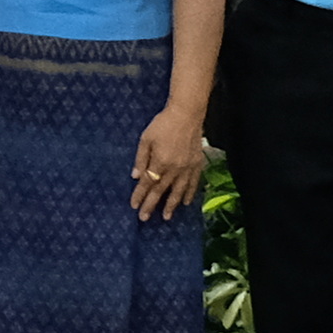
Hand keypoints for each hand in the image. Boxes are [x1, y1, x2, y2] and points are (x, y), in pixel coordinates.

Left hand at [126, 102, 205, 222]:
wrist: (187, 114)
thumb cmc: (162, 124)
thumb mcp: (145, 139)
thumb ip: (140, 159)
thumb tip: (136, 177)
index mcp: (160, 161)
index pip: (148, 183)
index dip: (140, 195)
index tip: (134, 206)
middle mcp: (175, 168)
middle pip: (162, 190)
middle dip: (152, 205)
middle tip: (145, 218)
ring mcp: (188, 167)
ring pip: (179, 190)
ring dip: (171, 204)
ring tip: (166, 217)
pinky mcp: (197, 164)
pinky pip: (193, 183)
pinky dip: (189, 194)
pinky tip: (185, 202)